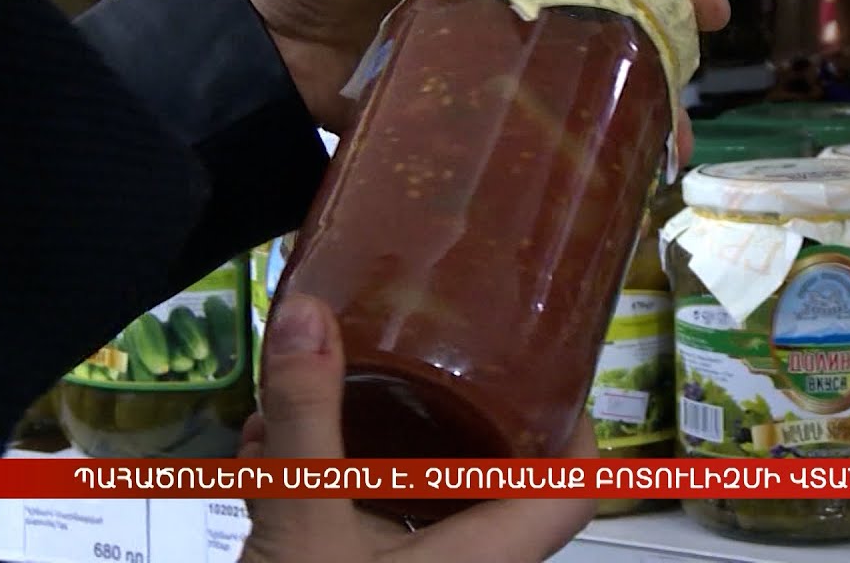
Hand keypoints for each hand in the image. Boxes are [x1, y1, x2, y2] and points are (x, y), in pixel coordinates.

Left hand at [214, 0, 728, 141]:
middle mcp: (492, 22)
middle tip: (682, 126)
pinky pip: (505, 147)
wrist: (238, 48)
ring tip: (651, 170)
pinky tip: (577, 195)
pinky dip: (543, 168)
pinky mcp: (442, 130)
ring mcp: (472, 81)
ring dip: (610, 133)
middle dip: (649, 79)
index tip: (706, 9)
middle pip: (589, 44)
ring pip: (558, 102)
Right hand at [238, 295, 599, 562]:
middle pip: (495, 483)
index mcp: (486, 556)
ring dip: (374, 442)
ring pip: (419, 501)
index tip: (550, 360)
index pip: (573, 488)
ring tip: (332, 387)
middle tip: (429, 352)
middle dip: (455, 413)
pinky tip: (272, 450)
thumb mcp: (305, 518)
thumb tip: (307, 311)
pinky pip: (364, 524)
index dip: (577, 425)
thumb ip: (308, 419)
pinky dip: (329, 481)